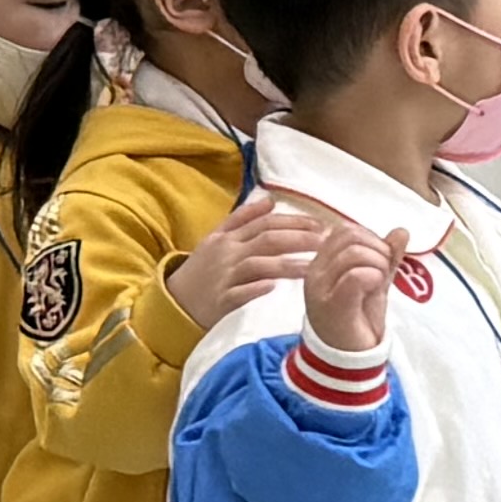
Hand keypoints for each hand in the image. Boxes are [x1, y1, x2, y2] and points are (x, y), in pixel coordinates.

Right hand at [166, 187, 333, 329]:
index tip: (321, 225)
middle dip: (299, 239)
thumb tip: (269, 200)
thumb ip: (242, 218)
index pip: (266, 223)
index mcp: (229, 237)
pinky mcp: (220, 300)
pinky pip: (239, 293)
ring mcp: (224, 277)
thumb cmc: (202, 269)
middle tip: (325, 243)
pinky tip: (275, 287)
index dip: (294, 222)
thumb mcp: (216, 238)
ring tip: (313, 268)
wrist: (174, 301)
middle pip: (267, 240)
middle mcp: (228, 253)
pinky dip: (256, 288)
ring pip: (258, 265)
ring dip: (287, 265)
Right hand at [296, 219, 392, 360]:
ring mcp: (320, 288)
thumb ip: (387, 256)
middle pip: (351, 235)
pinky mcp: (332, 305)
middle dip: (378, 250)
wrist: (348, 359)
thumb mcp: (376, 281)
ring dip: (378, 265)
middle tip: (383, 274)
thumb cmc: (359, 319)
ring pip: (354, 253)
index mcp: (322, 263)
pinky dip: (374, 277)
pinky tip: (374, 290)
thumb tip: (401, 231)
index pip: (346, 230)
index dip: (372, 240)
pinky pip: (356, 275)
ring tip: (378, 285)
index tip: (381, 264)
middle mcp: (315, 271)